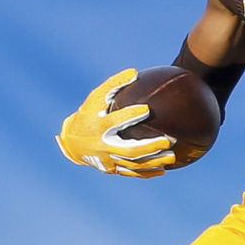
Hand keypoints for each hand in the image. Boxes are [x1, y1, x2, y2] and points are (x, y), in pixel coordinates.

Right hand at [54, 68, 176, 177]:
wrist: (72, 143)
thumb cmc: (87, 115)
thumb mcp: (95, 98)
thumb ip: (113, 85)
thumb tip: (135, 72)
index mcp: (98, 127)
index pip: (115, 122)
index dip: (129, 116)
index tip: (147, 109)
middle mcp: (103, 146)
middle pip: (128, 150)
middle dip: (148, 147)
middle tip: (168, 141)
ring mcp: (108, 160)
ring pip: (133, 165)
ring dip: (153, 162)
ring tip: (172, 157)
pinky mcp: (112, 170)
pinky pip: (131, 173)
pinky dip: (147, 172)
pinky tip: (164, 169)